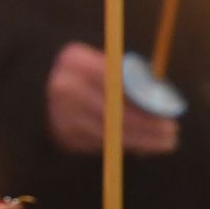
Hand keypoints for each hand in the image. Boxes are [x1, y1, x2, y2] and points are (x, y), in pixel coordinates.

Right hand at [45, 41, 178, 155]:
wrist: (38, 88)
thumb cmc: (81, 73)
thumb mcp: (97, 63)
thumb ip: (125, 75)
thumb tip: (159, 98)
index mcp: (76, 62)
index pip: (117, 85)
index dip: (144, 101)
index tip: (167, 112)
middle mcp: (65, 88)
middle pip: (114, 113)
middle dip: (147, 126)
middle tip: (171, 132)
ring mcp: (61, 114)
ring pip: (110, 133)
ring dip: (141, 141)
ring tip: (164, 143)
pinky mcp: (63, 135)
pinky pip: (101, 144)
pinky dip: (124, 146)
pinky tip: (143, 146)